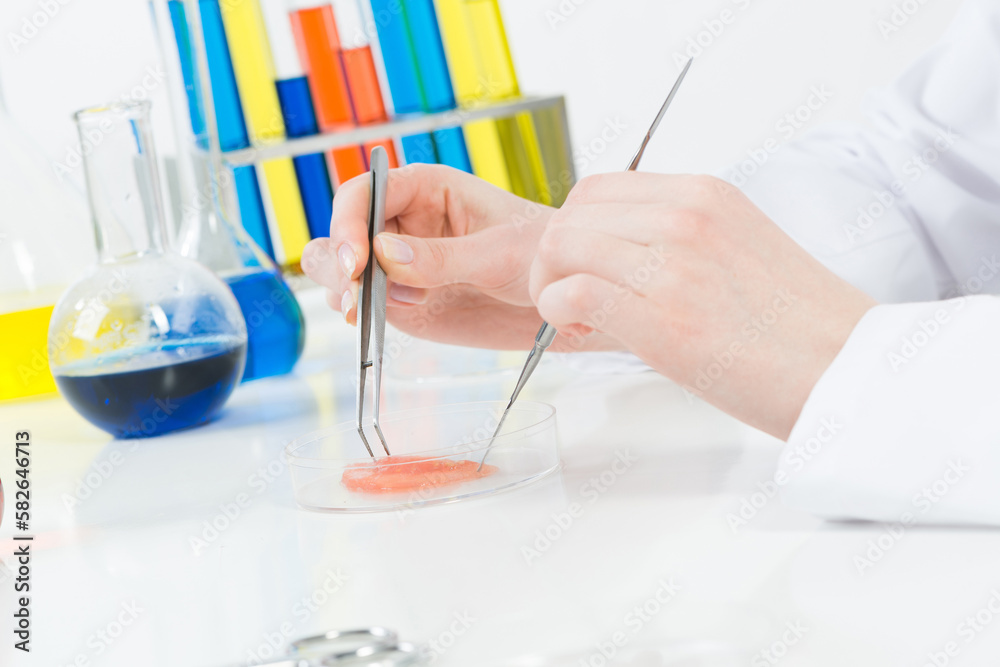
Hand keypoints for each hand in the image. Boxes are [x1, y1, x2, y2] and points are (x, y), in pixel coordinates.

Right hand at [302, 164, 553, 348]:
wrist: (558, 299)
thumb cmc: (539, 255)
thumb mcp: (497, 254)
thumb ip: (440, 257)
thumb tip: (384, 253)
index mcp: (426, 189)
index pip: (365, 194)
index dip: (349, 224)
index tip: (356, 262)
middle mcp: (405, 222)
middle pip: (344, 232)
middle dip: (337, 262)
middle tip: (354, 298)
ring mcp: (399, 263)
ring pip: (343, 269)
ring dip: (340, 289)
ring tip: (362, 311)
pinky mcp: (402, 299)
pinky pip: (362, 302)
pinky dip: (357, 313)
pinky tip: (377, 320)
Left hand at [528, 173, 876, 438]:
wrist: (847, 369)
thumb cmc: (795, 325)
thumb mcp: (738, 247)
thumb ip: (678, 237)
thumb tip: (619, 255)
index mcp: (703, 194)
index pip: (597, 189)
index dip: (578, 231)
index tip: (590, 268)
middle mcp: (684, 215)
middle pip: (571, 213)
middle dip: (556, 259)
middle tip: (575, 300)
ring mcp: (672, 262)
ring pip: (560, 246)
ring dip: (553, 286)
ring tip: (584, 320)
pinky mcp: (661, 316)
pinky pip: (570, 292)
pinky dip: (559, 313)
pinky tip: (587, 334)